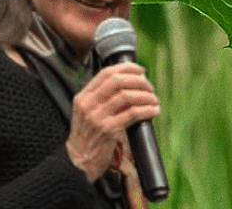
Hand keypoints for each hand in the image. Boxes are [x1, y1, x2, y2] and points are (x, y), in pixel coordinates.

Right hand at [65, 62, 159, 181]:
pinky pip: (132, 114)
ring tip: (154, 100)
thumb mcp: (89, 113)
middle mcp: (88, 104)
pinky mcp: (108, 130)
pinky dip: (146, 110)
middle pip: (117, 81)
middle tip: (150, 87)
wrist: (78, 162)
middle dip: (138, 81)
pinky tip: (153, 111)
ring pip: (126, 95)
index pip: (106, 73)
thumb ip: (103, 98)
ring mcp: (97, 117)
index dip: (127, 68)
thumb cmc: (88, 136)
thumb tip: (132, 85)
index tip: (141, 70)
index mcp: (84, 97)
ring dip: (145, 96)